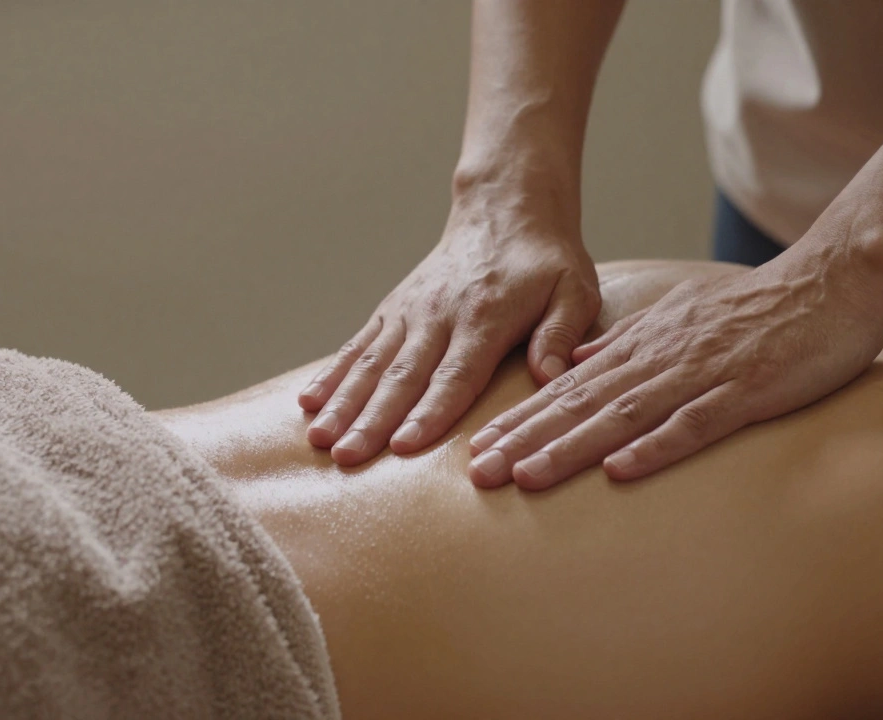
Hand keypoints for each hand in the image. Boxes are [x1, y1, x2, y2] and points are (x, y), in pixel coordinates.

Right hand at [300, 202, 599, 465]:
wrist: (506, 212)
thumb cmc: (546, 262)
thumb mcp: (573, 291)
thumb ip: (561, 333)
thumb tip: (552, 377)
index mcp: (485, 318)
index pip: (454, 376)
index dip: (429, 413)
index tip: (404, 446)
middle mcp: (438, 315)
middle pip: (402, 376)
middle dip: (372, 420)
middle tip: (348, 457)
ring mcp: (410, 312)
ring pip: (373, 363)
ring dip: (344, 403)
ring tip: (320, 439)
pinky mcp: (393, 309)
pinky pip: (359, 344)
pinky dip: (333, 373)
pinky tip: (309, 402)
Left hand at [465, 251, 882, 489]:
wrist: (829, 281)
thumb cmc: (756, 307)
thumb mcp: (677, 317)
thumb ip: (625, 344)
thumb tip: (572, 363)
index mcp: (644, 345)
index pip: (568, 387)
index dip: (521, 417)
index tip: (477, 445)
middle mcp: (661, 358)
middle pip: (581, 403)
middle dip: (525, 438)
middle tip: (477, 472)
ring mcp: (701, 375)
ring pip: (623, 415)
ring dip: (571, 446)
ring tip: (525, 476)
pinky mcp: (745, 391)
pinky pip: (695, 423)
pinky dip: (656, 447)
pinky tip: (620, 471)